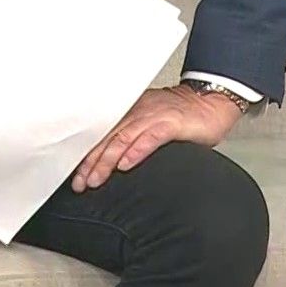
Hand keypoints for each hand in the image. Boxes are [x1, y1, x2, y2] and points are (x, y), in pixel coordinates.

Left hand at [72, 85, 242, 192]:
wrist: (211, 102)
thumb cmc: (182, 117)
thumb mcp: (150, 125)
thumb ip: (132, 139)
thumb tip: (112, 163)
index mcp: (130, 113)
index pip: (101, 135)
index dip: (86, 156)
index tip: (74, 176)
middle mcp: (138, 113)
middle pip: (107, 138)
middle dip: (90, 163)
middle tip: (80, 184)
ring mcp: (154, 116)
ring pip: (123, 138)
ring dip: (107, 160)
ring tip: (96, 179)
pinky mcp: (171, 123)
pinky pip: (151, 137)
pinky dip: (137, 151)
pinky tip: (127, 164)